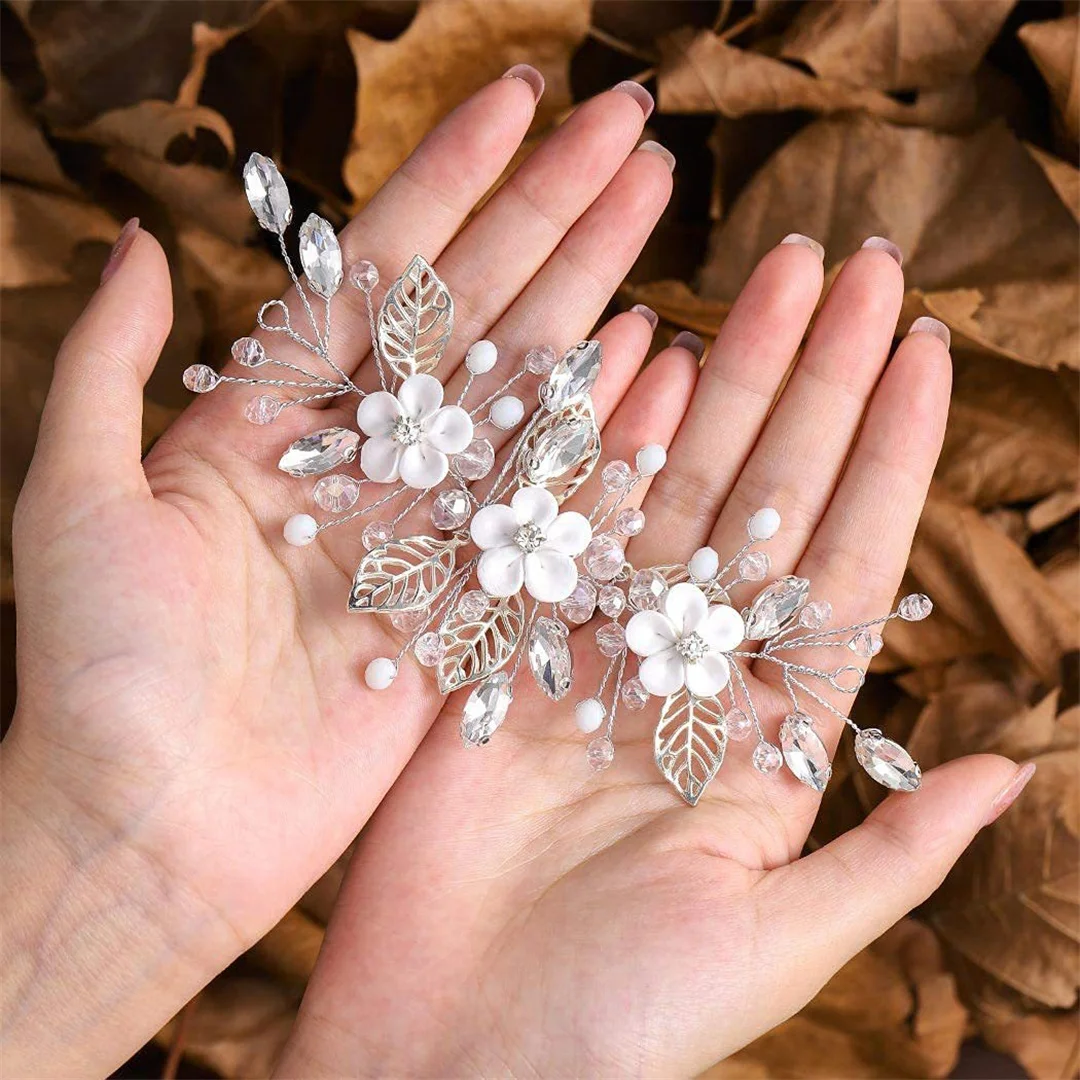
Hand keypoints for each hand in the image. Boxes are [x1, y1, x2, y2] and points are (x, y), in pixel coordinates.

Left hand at [1, 70, 674, 1074]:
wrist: (151, 825)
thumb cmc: (95, 672)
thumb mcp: (73, 497)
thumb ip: (110, 365)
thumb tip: (132, 236)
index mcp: (276, 419)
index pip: (382, 270)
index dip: (451, 181)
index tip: (520, 98)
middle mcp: (368, 458)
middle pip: (478, 310)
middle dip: (553, 215)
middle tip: (631, 131)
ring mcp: (431, 528)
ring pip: (526, 389)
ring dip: (592, 294)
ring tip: (656, 208)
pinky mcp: (474, 604)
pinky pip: (550, 505)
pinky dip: (601, 432)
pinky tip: (653, 358)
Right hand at [277, 238, 1030, 1075]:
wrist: (451, 1050)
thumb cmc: (621, 1023)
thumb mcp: (780, 942)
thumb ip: (892, 852)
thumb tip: (1017, 772)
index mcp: (765, 735)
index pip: (842, 560)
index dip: (888, 452)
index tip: (925, 348)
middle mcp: (683, 668)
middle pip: (763, 495)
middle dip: (812, 379)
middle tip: (851, 263)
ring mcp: (589, 642)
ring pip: (668, 486)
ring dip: (720, 382)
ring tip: (765, 278)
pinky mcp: (501, 639)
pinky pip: (557, 517)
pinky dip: (593, 434)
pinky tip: (635, 350)